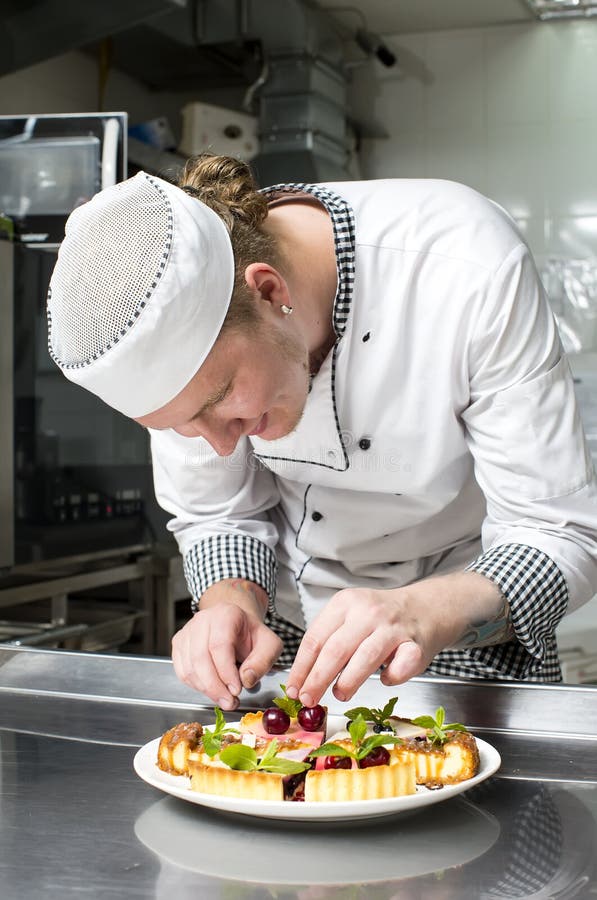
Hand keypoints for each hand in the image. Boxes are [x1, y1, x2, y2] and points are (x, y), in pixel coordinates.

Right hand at [171, 580, 282, 709]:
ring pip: (189, 667)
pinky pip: (182, 671)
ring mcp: (187, 631)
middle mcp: (202, 620)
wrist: (237, 626)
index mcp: (226, 614)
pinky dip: (196, 686)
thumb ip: (263, 662)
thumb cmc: (252, 636)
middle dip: (215, 686)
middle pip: (200, 658)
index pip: (219, 645)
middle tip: (229, 702)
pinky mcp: (179, 644)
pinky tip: (212, 690)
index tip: (237, 690)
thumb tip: (247, 680)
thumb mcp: (270, 645)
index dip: (226, 672)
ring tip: (223, 699)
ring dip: (206, 689)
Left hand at [286, 572, 503, 706]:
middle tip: (308, 699)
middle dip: (317, 679)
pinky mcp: (416, 644)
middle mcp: (368, 612)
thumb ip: (330, 640)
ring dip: (348, 682)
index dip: (301, 667)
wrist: (427, 606)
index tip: (293, 689)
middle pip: (335, 650)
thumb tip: (303, 679)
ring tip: (339, 694)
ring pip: (365, 658)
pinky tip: (385, 680)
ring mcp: (393, 627)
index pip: (315, 638)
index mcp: (345, 603)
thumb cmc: (381, 619)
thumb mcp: (351, 616)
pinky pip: (400, 668)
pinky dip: (390, 678)